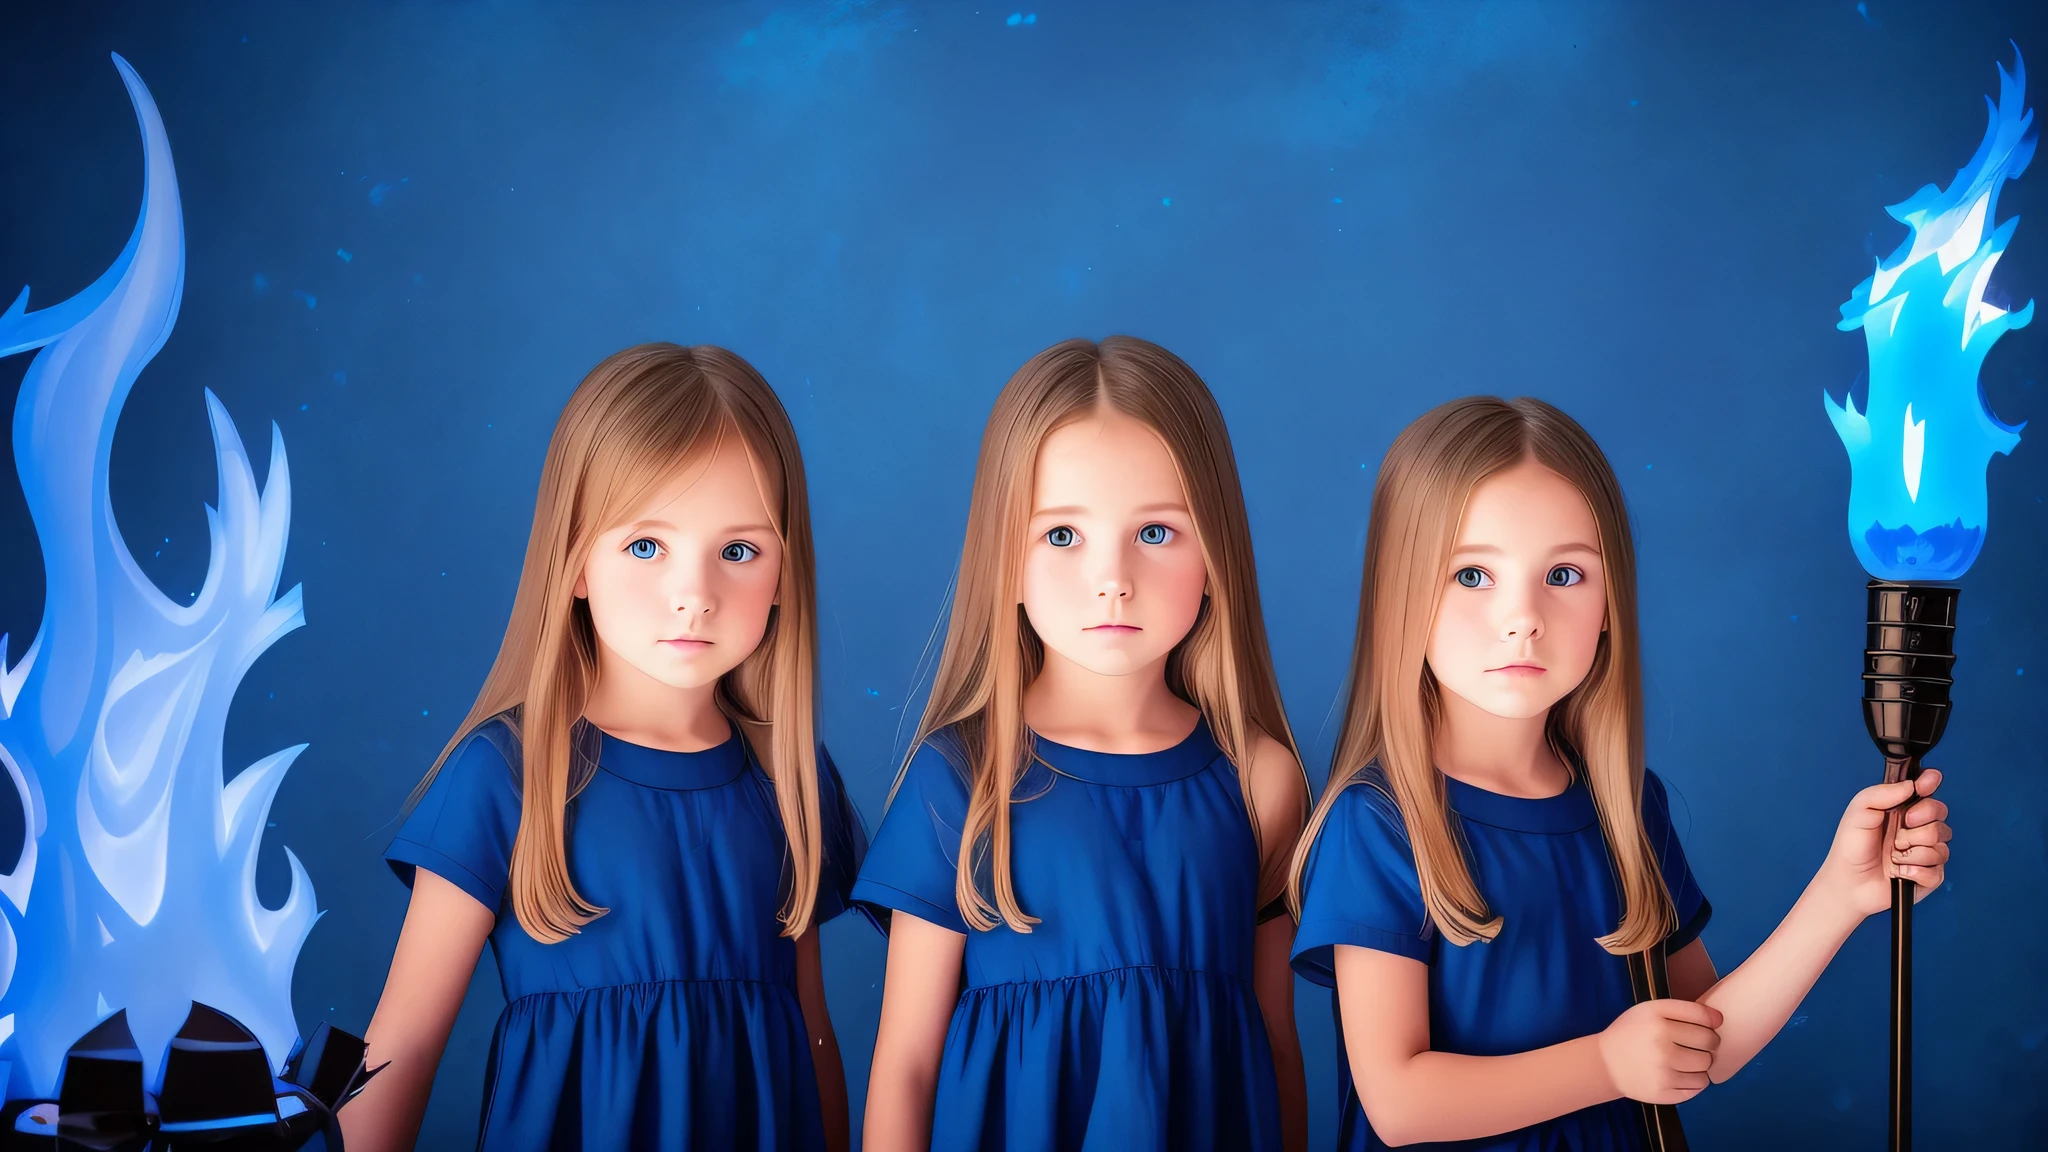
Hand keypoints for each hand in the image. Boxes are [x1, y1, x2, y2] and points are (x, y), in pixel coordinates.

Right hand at [1597, 998, 1722, 1104]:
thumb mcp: (1650, 1010)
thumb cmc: (1632, 1032)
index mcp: (1658, 1020)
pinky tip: (1680, 1074)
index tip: (1708, 1026)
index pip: (1705, 1020)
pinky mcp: (1664, 1093)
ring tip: (1685, 1061)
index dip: (1712, 1023)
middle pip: (1710, 1045)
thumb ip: (1683, 1009)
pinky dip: (1694, 1081)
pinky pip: (1698, 1087)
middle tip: (1694, 1045)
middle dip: (1708, 1044)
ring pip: (1706, 1069)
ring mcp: (1663, 1072)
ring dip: (1701, 1064)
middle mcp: (1661, 1046)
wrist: (1606, 1063)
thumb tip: (1719, 1020)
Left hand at [1816, 770, 1951, 918]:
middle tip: (1900, 828)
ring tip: (1893, 855)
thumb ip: (1881, 793)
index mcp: (1902, 809)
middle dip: (1920, 820)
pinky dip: (1914, 871)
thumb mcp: (1859, 812)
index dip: (1930, 783)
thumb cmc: (1851, 847)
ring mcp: (1925, 852)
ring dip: (1912, 851)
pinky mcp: (1928, 876)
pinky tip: (1898, 872)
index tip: (1924, 785)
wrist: (1847, 882)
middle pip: (1940, 813)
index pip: (1927, 789)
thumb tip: (1910, 785)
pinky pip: (1936, 871)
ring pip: (1940, 844)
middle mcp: (1917, 828)